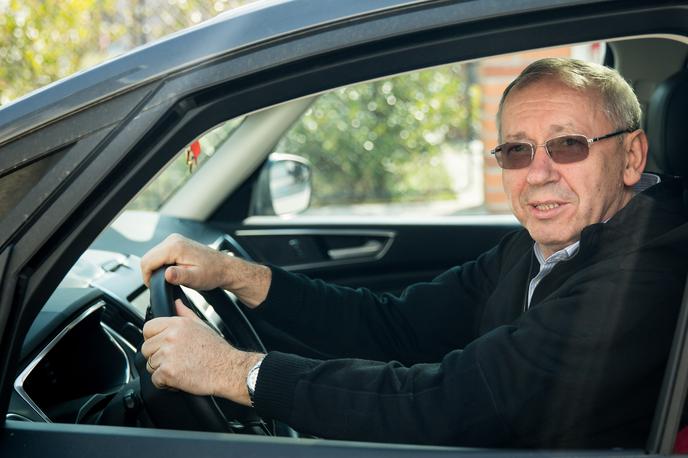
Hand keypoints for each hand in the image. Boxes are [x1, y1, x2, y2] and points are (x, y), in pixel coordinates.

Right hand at [140, 233, 270, 306]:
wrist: (224, 268)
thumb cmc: (213, 273)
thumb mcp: (196, 278)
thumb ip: (179, 276)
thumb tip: (166, 274)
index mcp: (175, 246)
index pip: (147, 261)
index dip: (147, 277)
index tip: (154, 286)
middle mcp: (173, 240)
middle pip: (148, 257)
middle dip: (151, 273)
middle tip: (163, 284)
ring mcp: (175, 240)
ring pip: (153, 256)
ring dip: (156, 269)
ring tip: (171, 278)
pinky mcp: (176, 244)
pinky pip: (160, 255)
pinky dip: (162, 265)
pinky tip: (172, 272)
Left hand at [141, 300, 263, 405]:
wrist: (228, 370)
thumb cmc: (217, 350)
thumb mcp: (202, 325)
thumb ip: (184, 313)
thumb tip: (176, 303)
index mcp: (177, 324)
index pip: (148, 328)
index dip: (153, 339)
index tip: (162, 346)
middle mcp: (171, 337)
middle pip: (146, 348)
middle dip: (157, 357)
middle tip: (174, 360)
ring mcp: (168, 355)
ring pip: (150, 365)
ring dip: (161, 370)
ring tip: (179, 368)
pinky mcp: (168, 372)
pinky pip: (155, 380)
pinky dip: (165, 383)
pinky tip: (179, 378)